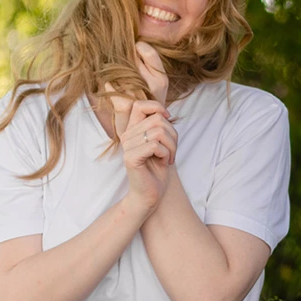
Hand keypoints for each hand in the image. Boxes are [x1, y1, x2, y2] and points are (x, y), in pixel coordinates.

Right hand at [104, 44, 176, 209]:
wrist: (149, 195)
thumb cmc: (156, 170)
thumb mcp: (160, 144)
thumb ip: (159, 127)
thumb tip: (165, 112)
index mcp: (132, 130)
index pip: (139, 105)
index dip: (157, 107)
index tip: (167, 120)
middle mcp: (127, 136)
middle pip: (157, 119)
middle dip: (172, 135)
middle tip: (172, 150)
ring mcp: (127, 147)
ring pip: (158, 132)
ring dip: (171, 146)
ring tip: (168, 157)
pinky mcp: (131, 158)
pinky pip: (154, 145)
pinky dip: (166, 154)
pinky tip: (164, 162)